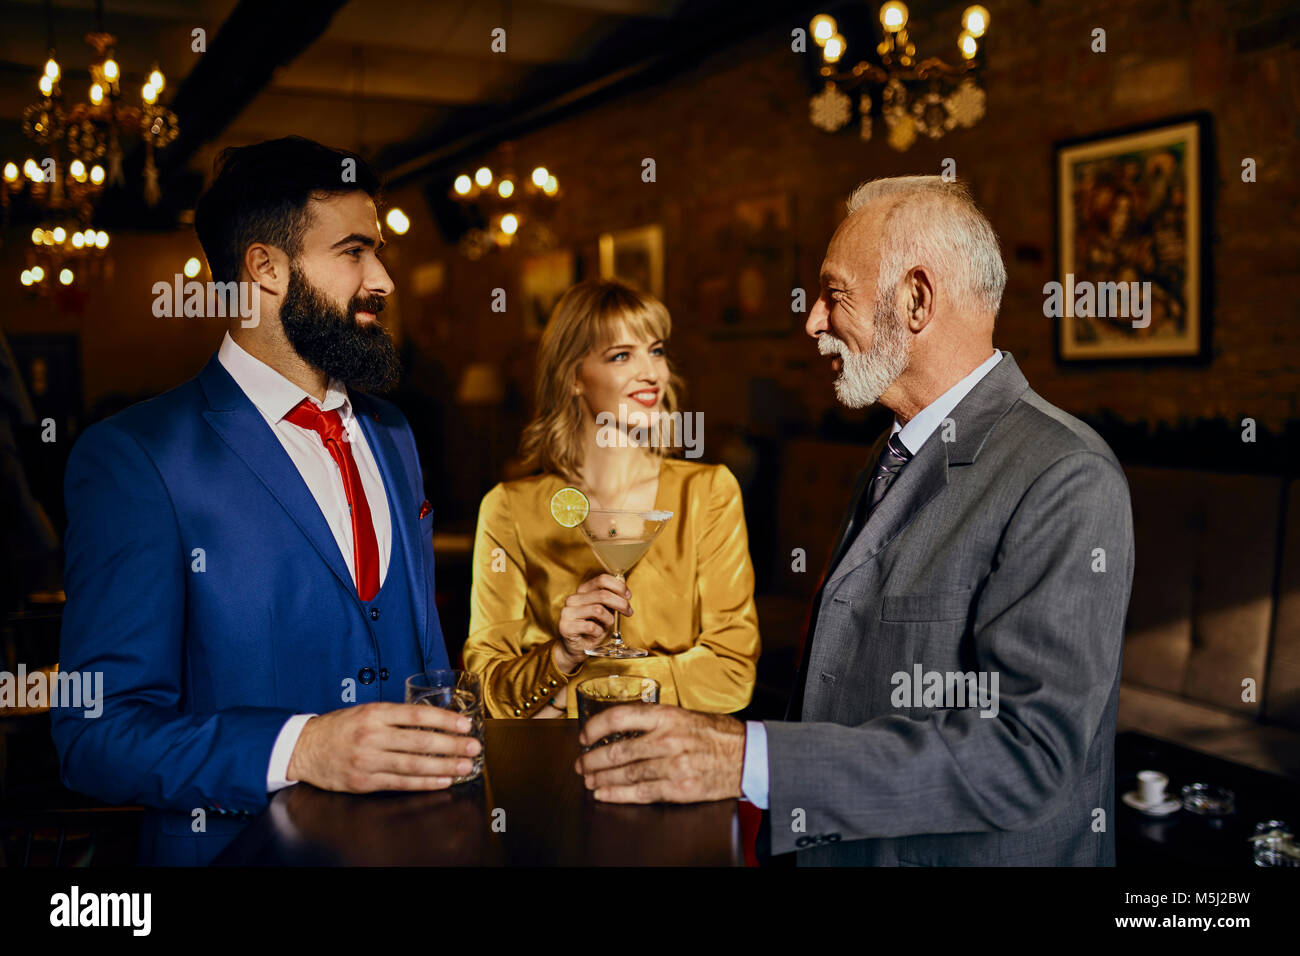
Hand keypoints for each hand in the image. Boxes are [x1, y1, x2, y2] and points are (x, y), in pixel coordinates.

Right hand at [286, 702, 480, 792]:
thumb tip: (434, 720)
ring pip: (413, 765)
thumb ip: (395, 716)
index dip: (444, 720)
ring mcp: (367, 761)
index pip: (417, 715)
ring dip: (443, 767)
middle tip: (474, 747)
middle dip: (451, 745)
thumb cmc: (339, 727)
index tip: (465, 724)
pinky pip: (400, 784)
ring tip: (465, 766)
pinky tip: (443, 780)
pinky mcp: (364, 781)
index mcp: (374, 714)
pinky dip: (424, 783)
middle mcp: (372, 736)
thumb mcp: (366, 711)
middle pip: (419, 742)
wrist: (303, 748)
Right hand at [554, 573, 632, 670]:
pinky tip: (596, 634)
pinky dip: (599, 632)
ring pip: (598, 610)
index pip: (601, 579)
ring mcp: (567, 612)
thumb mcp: (604, 611)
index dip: (618, 586)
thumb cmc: (592, 628)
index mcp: (582, 591)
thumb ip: (611, 599)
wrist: (576, 648)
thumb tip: (625, 589)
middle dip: (621, 603)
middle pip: (602, 594)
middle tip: (628, 612)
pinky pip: (591, 627)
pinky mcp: (566, 627)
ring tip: (607, 625)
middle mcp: (573, 599)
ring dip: (608, 620)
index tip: (628, 596)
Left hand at [573, 704, 744, 802]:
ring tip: (588, 780)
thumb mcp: (686, 716)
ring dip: (601, 778)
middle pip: (618, 751)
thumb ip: (657, 721)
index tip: (584, 735)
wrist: (749, 756)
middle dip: (593, 759)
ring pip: (626, 774)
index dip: (596, 727)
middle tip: (580, 763)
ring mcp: (673, 765)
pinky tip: (604, 794)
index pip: (621, 717)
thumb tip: (623, 728)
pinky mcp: (679, 788)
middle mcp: (667, 739)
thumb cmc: (718, 734)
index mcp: (668, 716)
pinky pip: (642, 792)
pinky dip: (618, 794)